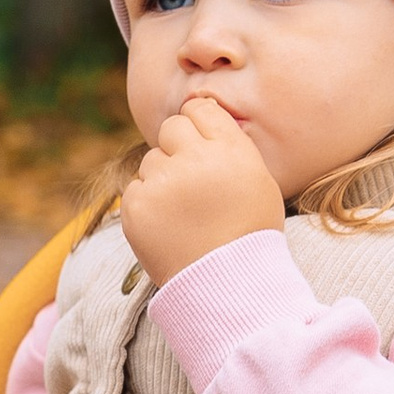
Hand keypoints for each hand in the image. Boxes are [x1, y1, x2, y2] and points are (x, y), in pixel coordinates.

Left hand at [120, 94, 286, 287]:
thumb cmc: (248, 232)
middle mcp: (196, 160)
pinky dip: (146, 204)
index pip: (201, 109)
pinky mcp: (137, 207)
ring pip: (151, 160)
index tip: (202, 146)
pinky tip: (168, 226)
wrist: (227, 285)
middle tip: (192, 182)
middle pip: (171, 128)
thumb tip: (200, 109)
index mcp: (231, 150)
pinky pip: (134, 189)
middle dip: (177, 148)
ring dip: (162, 179)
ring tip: (185, 213)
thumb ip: (231, 144)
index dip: (199, 126)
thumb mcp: (259, 180)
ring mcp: (163, 183)